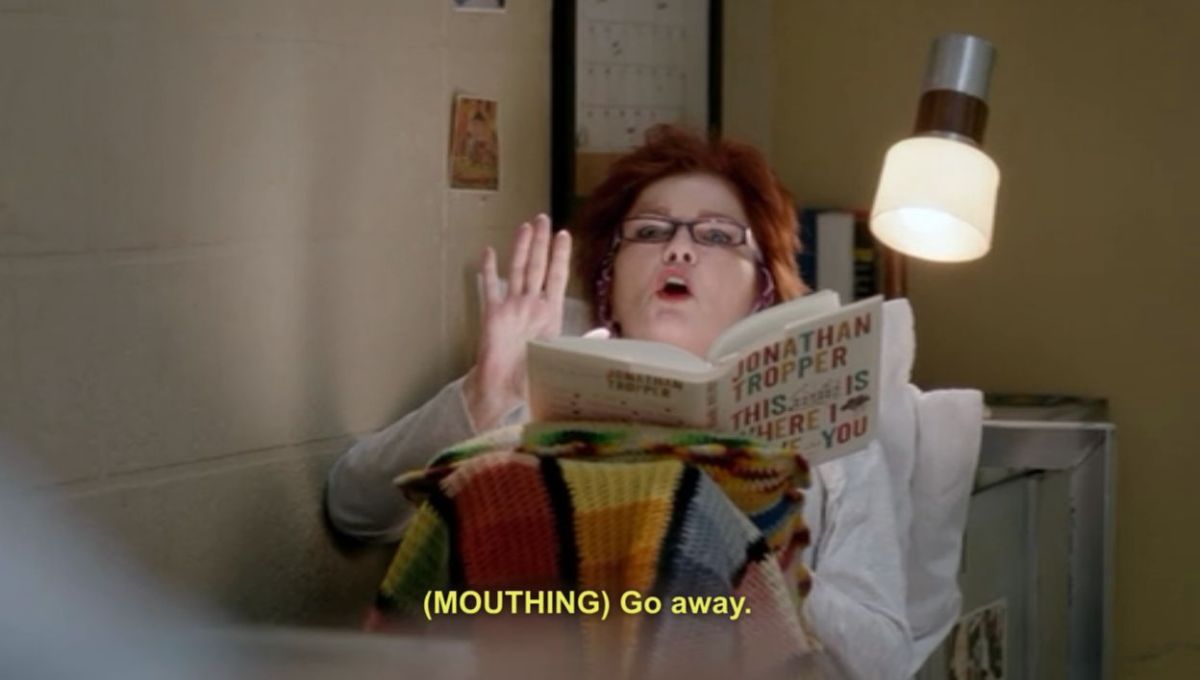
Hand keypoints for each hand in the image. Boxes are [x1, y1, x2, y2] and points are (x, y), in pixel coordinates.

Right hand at [464, 214, 571, 430]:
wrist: (506, 389)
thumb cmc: (534, 376)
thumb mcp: (564, 356)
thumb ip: (583, 341)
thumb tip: (606, 333)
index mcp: (549, 312)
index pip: (557, 276)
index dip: (561, 255)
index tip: (565, 234)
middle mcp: (530, 304)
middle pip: (537, 266)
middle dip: (542, 242)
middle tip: (544, 218)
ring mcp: (511, 306)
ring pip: (517, 270)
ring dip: (521, 248)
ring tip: (525, 226)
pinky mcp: (492, 313)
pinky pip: (490, 287)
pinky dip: (488, 269)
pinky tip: (489, 252)